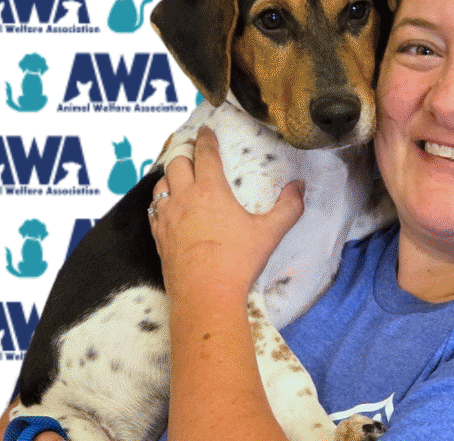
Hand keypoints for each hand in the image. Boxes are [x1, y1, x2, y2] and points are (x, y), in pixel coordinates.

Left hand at [148, 126, 304, 303]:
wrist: (204, 296)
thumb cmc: (237, 263)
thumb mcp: (269, 234)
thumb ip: (288, 208)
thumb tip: (299, 187)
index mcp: (210, 190)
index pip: (204, 154)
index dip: (205, 139)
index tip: (206, 132)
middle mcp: (184, 198)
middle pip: (176, 162)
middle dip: (183, 152)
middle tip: (190, 149)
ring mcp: (167, 218)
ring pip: (160, 184)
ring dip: (168, 175)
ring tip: (177, 175)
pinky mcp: (159, 238)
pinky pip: (153, 210)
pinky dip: (159, 202)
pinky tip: (165, 207)